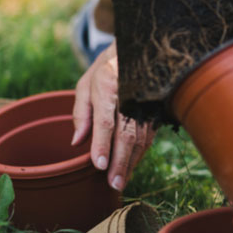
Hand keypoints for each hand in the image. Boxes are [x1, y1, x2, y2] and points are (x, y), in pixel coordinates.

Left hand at [72, 42, 154, 190]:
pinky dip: (140, 153)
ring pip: (142, 137)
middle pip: (127, 133)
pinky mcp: (155, 108)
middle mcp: (130, 94)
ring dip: (132, 162)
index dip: (102, 144)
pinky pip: (149, 134)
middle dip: (120, 161)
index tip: (99, 166)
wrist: (139, 48)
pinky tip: (131, 166)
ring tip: (121, 181)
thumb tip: (77, 142)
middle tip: (113, 184)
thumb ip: (81, 112)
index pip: (106, 120)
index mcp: (108, 85)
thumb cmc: (107, 69)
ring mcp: (146, 102)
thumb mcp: (86, 84)